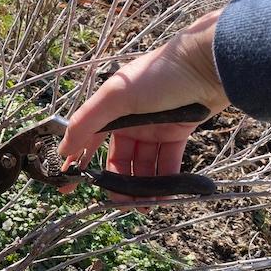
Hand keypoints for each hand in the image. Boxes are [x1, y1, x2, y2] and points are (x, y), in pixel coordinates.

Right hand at [58, 10, 229, 204]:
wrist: (208, 64)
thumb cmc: (158, 75)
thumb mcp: (115, 96)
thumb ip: (86, 122)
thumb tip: (62, 150)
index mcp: (111, 111)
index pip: (89, 142)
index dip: (79, 164)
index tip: (68, 187)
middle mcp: (130, 121)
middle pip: (119, 160)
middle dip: (117, 183)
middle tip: (119, 205)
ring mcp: (153, 129)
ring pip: (143, 166)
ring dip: (141, 187)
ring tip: (142, 207)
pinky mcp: (177, 134)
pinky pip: (166, 163)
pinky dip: (164, 181)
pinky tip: (162, 197)